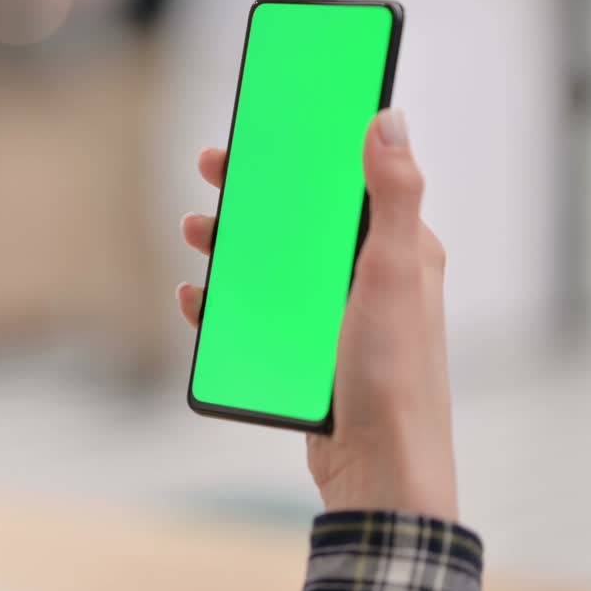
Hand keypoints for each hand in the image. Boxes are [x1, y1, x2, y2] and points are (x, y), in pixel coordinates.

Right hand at [177, 110, 457, 520]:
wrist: (379, 471)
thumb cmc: (395, 376)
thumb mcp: (393, 274)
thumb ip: (394, 196)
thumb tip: (389, 119)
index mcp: (396, 250)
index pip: (347, 181)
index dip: (306, 150)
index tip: (265, 126)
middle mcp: (365, 278)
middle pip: (300, 219)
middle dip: (255, 195)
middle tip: (213, 170)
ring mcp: (332, 317)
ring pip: (272, 264)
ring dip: (230, 245)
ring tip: (195, 233)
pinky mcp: (305, 353)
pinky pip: (257, 315)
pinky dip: (224, 302)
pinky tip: (197, 298)